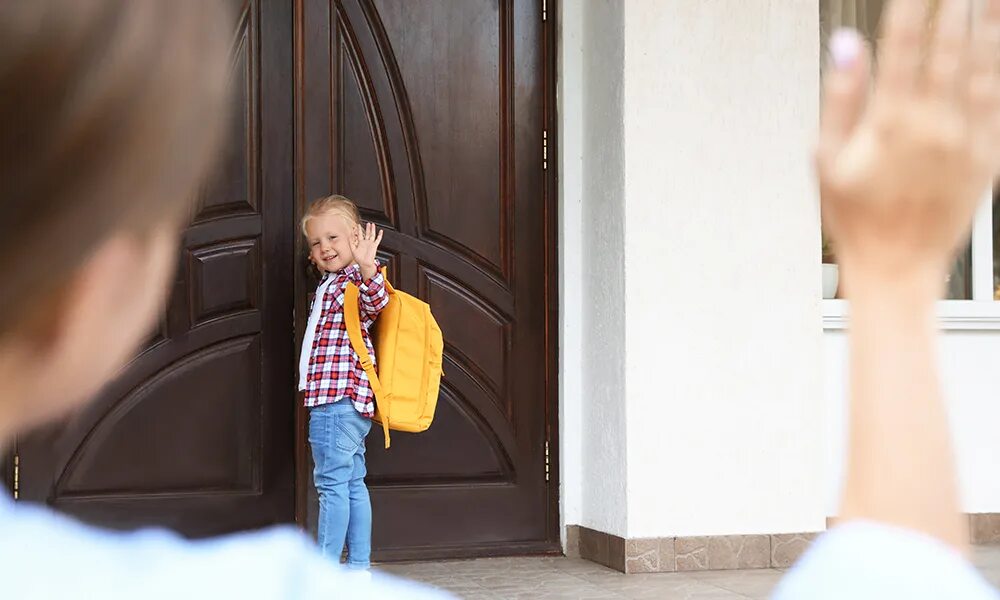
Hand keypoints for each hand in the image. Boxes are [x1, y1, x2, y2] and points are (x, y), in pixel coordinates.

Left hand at [355, 222, 382, 278]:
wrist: (364, 264)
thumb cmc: (359, 259)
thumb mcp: (353, 250)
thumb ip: (351, 242)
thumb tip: (349, 236)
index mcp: (360, 243)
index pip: (360, 234)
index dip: (358, 230)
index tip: (357, 225)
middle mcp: (366, 242)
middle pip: (367, 233)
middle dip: (367, 228)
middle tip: (367, 223)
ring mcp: (370, 243)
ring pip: (372, 234)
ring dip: (372, 229)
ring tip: (372, 224)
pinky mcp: (374, 246)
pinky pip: (378, 239)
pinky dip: (380, 235)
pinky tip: (381, 231)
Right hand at [817, 0, 999, 294]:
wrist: (897, 266)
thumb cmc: (854, 218)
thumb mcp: (826, 159)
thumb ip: (840, 97)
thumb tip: (846, 47)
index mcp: (891, 123)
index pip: (905, 45)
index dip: (913, 6)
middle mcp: (934, 125)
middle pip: (950, 47)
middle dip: (956, 6)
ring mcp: (966, 139)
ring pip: (982, 66)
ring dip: (985, 25)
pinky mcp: (987, 156)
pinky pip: (999, 100)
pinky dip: (999, 65)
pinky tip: (997, 43)